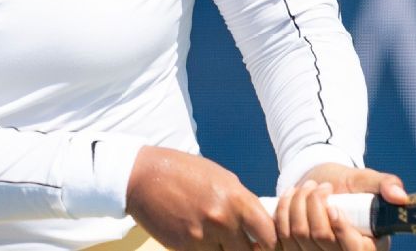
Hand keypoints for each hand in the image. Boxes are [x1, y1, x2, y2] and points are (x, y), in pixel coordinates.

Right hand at [126, 146, 277, 250]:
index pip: (269, 234)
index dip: (270, 243)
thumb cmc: (186, 172)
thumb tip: (259, 223)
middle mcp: (223, 220)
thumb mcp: (222, 179)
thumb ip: (242, 202)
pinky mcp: (185, 248)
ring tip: (218, 240)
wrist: (145, 177)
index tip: (264, 243)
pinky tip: (201, 241)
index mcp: (237, 199)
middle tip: (241, 245)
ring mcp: (203, 236)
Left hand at [273, 164, 406, 250]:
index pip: (354, 250)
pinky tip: (286, 199)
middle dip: (314, 205)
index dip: (341, 230)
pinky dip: (281, 213)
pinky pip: (281, 239)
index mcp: (368, 246)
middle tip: (317, 187)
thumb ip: (385, 185)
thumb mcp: (367, 180)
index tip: (332, 207)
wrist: (320, 185)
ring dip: (296, 204)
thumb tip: (401, 197)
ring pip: (299, 237)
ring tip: (304, 188)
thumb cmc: (348, 184)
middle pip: (321, 240)